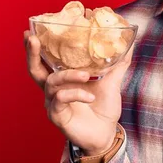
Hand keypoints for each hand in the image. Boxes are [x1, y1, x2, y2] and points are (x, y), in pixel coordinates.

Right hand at [24, 30, 132, 155]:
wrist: (106, 134)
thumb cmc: (103, 108)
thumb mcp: (112, 81)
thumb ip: (118, 63)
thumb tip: (130, 42)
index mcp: (63, 78)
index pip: (46, 59)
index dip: (37, 45)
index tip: (34, 28)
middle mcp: (54, 89)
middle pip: (35, 69)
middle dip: (32, 52)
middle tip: (32, 38)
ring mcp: (53, 102)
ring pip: (52, 82)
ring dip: (68, 75)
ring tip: (86, 75)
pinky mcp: (57, 115)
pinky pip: (61, 100)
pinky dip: (76, 94)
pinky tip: (91, 96)